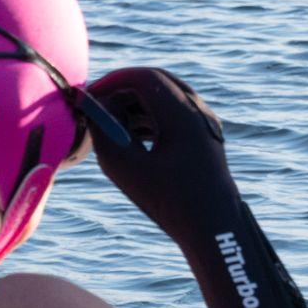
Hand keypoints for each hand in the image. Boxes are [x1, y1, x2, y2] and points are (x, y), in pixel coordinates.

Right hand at [89, 66, 242, 256]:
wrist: (215, 230)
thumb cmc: (171, 204)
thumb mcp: (126, 169)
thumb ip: (103, 134)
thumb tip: (92, 109)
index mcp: (184, 115)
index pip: (146, 78)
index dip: (114, 80)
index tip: (91, 95)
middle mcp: (199, 113)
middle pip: (158, 82)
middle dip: (125, 88)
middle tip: (99, 103)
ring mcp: (204, 124)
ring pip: (166, 97)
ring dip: (137, 104)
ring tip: (111, 123)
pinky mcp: (204, 138)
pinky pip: (175, 115)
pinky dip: (151, 117)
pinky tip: (132, 136)